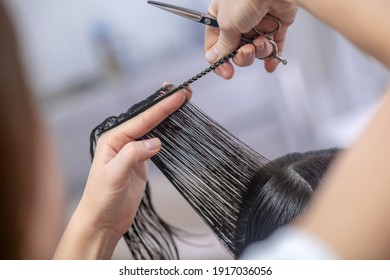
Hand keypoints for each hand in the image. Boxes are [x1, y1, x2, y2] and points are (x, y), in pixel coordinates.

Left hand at [54, 86, 191, 258]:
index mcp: (113, 139)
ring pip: (152, 128)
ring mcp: (132, 151)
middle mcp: (122, 141)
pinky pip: (155, 142)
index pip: (142, 119)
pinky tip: (173, 125)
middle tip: (184, 92)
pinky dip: (166, 132)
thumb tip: (156, 141)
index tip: (180, 95)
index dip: (162, 106)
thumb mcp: (114, 174)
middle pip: (147, 118)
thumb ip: (133, 154)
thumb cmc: (101, 198)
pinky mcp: (140, 162)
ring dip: (167, 116)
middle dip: (166, 104)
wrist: (102, 220)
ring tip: (181, 102)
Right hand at [205, 0, 296, 77]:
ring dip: (259, 52)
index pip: (215, 43)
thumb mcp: (227, 23)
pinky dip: (272, 57)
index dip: (219, 59)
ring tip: (262, 42)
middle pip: (236, 50)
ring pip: (255, 51)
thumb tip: (213, 58)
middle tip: (247, 51)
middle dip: (242, 56)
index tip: (226, 70)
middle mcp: (238, 20)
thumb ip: (222, 45)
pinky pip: (273, 47)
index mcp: (220, 16)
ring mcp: (257, 24)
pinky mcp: (276, 26)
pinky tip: (270, 65)